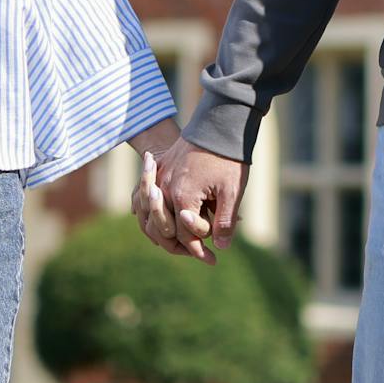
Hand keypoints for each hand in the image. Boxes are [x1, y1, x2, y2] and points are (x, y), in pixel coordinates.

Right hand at [141, 135, 246, 259]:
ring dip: (168, 228)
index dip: (198, 249)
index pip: (185, 234)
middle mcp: (165, 188)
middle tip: (200, 254)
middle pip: (166, 227)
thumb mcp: (232, 192)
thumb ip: (224, 221)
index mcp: (183, 196)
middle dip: (183, 244)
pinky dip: (159, 210)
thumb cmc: (228, 158)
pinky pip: (151, 196)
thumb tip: (222, 247)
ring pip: (155, 213)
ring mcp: (160, 176)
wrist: (219, 124)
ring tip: (184, 241)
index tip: (211, 259)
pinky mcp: (161, 167)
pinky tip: (171, 218)